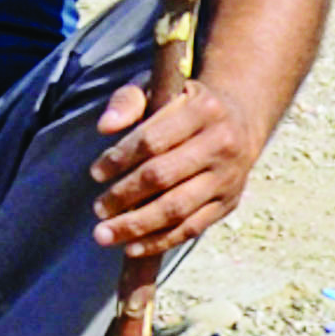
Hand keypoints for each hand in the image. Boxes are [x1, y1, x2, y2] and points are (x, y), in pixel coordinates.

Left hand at [90, 71, 260, 255]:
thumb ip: (127, 101)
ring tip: (105, 234)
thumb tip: (105, 126)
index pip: (153, 140)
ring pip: (178, 209)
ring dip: (137, 226)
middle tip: (97, 209)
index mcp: (203, 110)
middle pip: (164, 177)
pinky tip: (132, 247)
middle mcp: (221, 144)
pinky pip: (192, 228)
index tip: (95, 173)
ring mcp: (228, 177)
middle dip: (124, 196)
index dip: (120, 159)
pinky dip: (160, 241)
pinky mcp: (229, 203)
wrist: (239, 120)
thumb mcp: (159, 89)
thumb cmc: (185, 104)